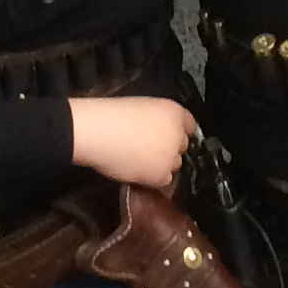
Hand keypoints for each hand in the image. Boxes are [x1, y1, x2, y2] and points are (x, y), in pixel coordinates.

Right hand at [70, 95, 198, 188]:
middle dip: (169, 148)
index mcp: (174, 111)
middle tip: (150, 150)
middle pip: (182, 145)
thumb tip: (155, 132)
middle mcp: (178, 133)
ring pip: (174, 164)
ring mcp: (172, 155)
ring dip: (161, 163)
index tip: (168, 136)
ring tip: (140, 161)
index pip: (189, 124)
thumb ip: (156, 119)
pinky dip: (153, 178)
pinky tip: (138, 170)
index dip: (177, 131)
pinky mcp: (162, 174)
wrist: (99, 132)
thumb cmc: (111, 116)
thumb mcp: (141, 108)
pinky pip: (164, 179)